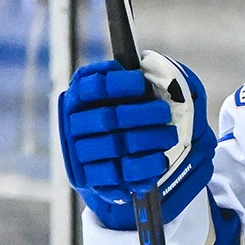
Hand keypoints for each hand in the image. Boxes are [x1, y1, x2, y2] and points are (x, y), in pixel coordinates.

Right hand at [58, 51, 215, 229]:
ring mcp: (78, 152)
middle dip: (139, 114)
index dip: (115, 83)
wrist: (111, 161)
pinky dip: (139, 168)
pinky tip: (159, 161)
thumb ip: (137, 80)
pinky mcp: (87, 177)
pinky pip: (112, 176)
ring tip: (170, 136)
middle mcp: (73, 124)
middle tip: (165, 112)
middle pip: (105, 118)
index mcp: (79, 98)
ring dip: (145, 140)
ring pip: (111, 146)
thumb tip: (149, 66)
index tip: (141, 83)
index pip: (90, 85)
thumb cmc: (126, 116)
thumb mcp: (131, 94)